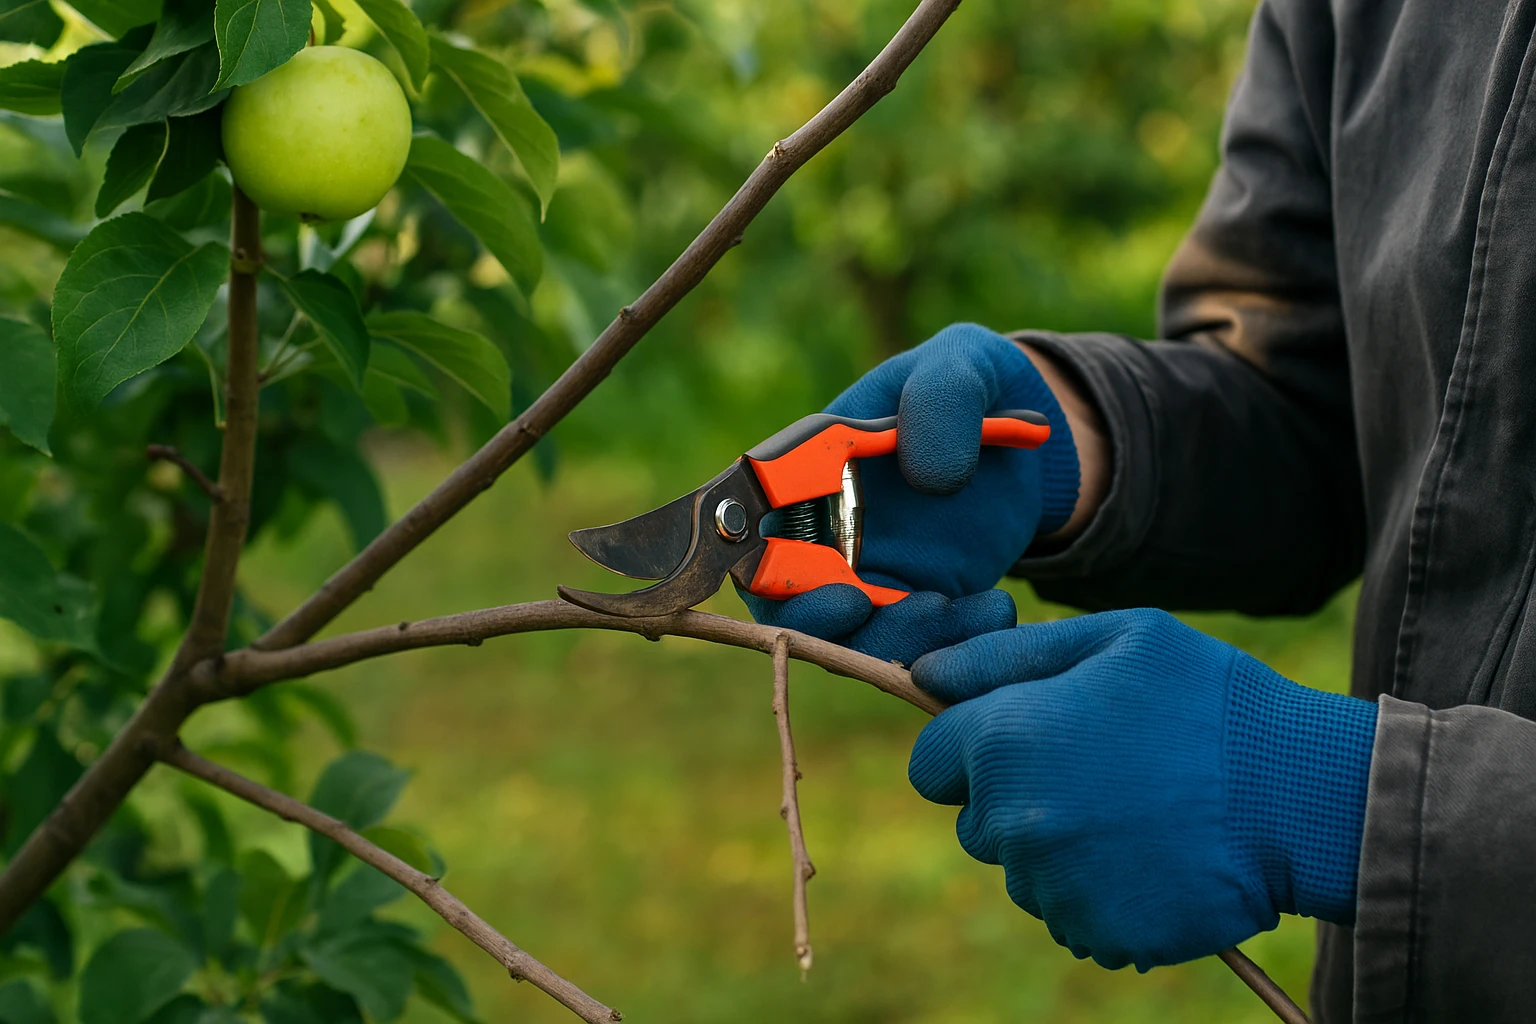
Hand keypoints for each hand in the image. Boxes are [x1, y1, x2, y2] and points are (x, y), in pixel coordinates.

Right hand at [743, 323, 1079, 662]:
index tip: (843, 593)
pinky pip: (914, 647)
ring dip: (902, 640)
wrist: (1026, 439)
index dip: (774, 575)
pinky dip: (951, 642)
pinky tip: (993, 607)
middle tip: (912, 608)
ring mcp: (865, 578)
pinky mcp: (912, 607)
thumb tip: (928, 478)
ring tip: (962, 605)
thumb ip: (940, 400)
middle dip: (836, 629)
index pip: (752, 530)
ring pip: (854, 640)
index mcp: (803, 471)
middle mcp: (820, 533)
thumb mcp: (959, 368)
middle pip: (792, 607)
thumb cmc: (968, 385)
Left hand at [907, 609, 1377, 970]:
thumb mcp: (1114, 639)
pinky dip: (1099, 893)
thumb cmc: (1207, 699)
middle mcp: (1011, 822)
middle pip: (976, 821)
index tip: (1022, 738)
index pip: (930, 762)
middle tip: (1097, 771)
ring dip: (1058, 849)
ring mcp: (1052, 887)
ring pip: (1022, 872)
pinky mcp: (1096, 932)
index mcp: (1002, 741)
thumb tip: (924, 674)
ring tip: (1136, 813)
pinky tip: (1152, 855)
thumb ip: (1006, 655)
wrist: (1301, 795)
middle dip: (1017, 797)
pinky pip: (1070, 914)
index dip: (970, 746)